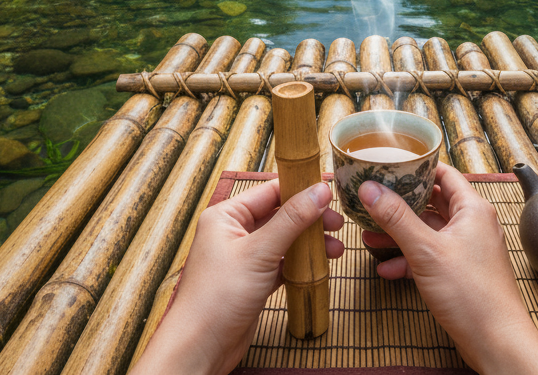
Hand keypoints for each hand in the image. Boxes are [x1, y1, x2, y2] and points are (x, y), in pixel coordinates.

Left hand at [134, 179, 344, 374]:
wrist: (201, 347)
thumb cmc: (217, 297)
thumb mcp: (259, 252)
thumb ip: (292, 220)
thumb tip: (319, 190)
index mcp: (226, 216)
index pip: (270, 192)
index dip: (301, 190)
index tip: (330, 192)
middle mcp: (234, 233)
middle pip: (280, 215)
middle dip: (310, 219)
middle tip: (337, 224)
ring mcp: (244, 258)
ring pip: (285, 241)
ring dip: (310, 243)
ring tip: (336, 250)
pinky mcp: (254, 280)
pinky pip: (283, 263)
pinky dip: (302, 264)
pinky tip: (321, 266)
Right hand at [360, 164, 537, 374]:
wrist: (496, 341)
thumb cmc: (473, 294)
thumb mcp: (426, 251)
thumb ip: (397, 218)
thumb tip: (371, 189)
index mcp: (472, 209)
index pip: (444, 173)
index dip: (417, 168)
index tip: (390, 166)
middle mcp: (472, 225)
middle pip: (433, 202)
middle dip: (401, 204)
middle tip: (373, 199)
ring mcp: (467, 250)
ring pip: (428, 232)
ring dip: (400, 234)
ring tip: (370, 236)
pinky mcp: (460, 273)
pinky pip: (431, 257)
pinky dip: (409, 260)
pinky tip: (387, 269)